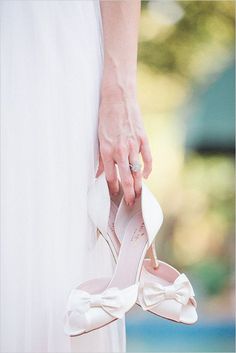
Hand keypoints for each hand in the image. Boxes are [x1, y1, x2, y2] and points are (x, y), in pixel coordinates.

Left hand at [96, 87, 151, 206]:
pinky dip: (147, 169)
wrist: (117, 98)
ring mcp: (133, 145)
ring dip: (139, 185)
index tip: (115, 195)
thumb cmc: (105, 117)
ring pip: (137, 171)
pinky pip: (147, 158)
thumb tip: (99, 173)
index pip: (110, 177)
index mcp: (107, 151)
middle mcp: (120, 150)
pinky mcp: (143, 139)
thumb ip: (101, 158)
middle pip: (126, 178)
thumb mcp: (98, 138)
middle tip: (129, 204)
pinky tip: (146, 176)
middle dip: (128, 193)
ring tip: (139, 195)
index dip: (113, 188)